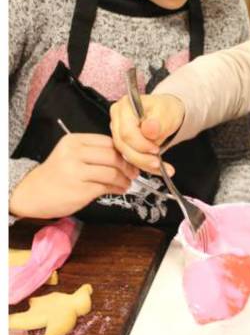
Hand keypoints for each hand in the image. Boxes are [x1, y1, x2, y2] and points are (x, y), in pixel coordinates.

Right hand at [10, 134, 137, 218]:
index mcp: (73, 141)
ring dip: (124, 179)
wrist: (31, 193)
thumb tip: (126, 158)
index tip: (131, 158)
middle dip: (128, 165)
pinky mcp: (80, 189)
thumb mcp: (71, 155)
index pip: (108, 141)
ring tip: (127, 183)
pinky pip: (106, 186)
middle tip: (134, 172)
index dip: (124, 151)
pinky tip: (119, 189)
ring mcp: (76, 172)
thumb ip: (95, 153)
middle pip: (113, 156)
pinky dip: (117, 188)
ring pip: (112, 172)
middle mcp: (74, 154)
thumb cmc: (56, 174)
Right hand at [109, 93, 183, 174]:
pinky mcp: (122, 143)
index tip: (156, 149)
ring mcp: (117, 131)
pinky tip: (156, 168)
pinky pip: (130, 157)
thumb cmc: (166, 110)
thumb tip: (149, 128)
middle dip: (141, 157)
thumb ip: (157, 121)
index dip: (141, 144)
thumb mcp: (167, 112)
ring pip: (124, 153)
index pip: (126, 132)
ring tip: (160, 166)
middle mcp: (117, 119)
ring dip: (143, 163)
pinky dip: (144, 164)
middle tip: (158, 162)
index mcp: (125, 107)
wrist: (168, 115)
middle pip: (123, 144)